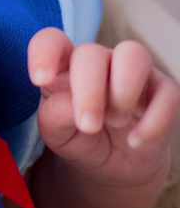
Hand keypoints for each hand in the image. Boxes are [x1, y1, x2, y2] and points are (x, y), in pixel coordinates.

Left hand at [28, 28, 179, 187]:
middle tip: (88, 125)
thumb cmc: (78, 138)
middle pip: (91, 52)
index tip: (40, 80)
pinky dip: (152, 122)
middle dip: (88, 89)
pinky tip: (135, 142)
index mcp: (64, 66)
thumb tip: (70, 105)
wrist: (113, 166)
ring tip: (115, 122)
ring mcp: (133, 73)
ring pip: (134, 54)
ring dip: (123, 90)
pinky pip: (168, 93)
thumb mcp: (57, 133)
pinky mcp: (163, 92)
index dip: (44, 52)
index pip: (51, 41)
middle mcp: (98, 62)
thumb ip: (55, 115)